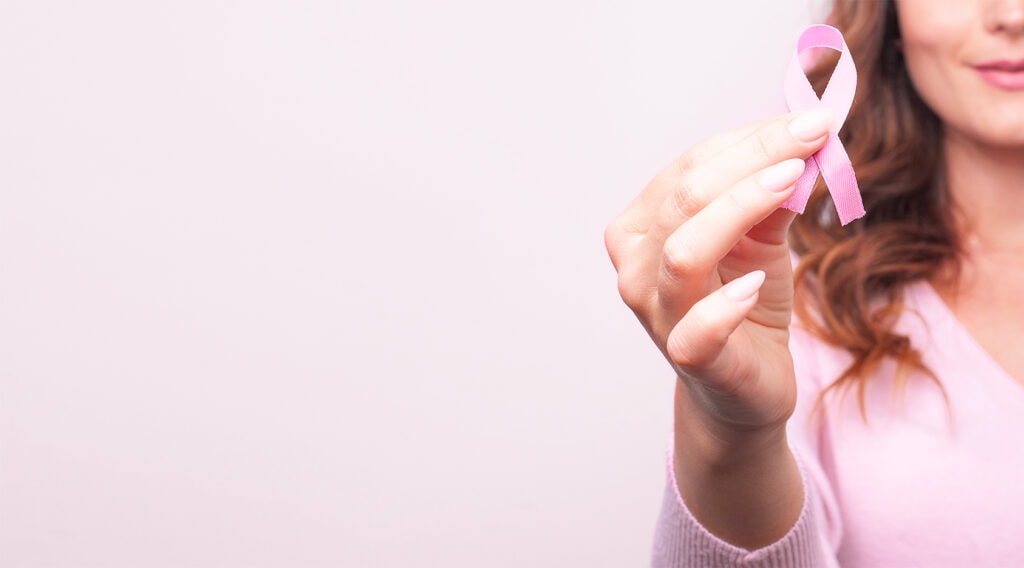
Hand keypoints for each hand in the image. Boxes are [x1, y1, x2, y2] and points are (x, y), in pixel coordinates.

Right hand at [605, 109, 833, 440]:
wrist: (744, 385)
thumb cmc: (744, 301)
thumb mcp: (761, 236)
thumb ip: (774, 191)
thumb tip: (809, 137)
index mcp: (643, 225)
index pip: (690, 167)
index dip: (751, 139)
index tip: (811, 120)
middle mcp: (637, 265)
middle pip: (686, 197)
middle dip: (755, 158)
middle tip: (815, 135)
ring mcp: (657, 312)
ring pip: (685, 250)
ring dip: (741, 208)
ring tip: (793, 182)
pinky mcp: (690, 357)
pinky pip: (699, 329)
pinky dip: (727, 305)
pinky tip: (758, 286)